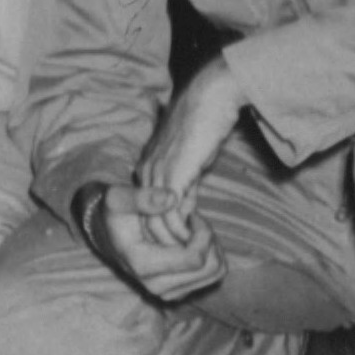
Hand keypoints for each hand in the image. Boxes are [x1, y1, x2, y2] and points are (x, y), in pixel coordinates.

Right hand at [80, 179, 221, 303]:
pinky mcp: (179, 292)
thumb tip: (171, 198)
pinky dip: (209, 257)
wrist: (107, 232)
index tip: (193, 215)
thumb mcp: (118, 198)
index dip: (203, 234)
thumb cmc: (115, 213)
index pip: (195, 258)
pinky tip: (194, 242)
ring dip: (211, 248)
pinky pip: (211, 276)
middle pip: (210, 268)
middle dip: (209, 240)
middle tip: (195, 221)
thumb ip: (141, 197)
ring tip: (194, 231)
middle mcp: (157, 287)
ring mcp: (169, 293)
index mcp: (144, 266)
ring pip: (214, 273)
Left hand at [132, 58, 249, 237]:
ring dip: (176, 242)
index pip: (146, 211)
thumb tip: (186, 211)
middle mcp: (146, 173)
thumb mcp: (192, 161)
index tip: (179, 244)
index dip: (162, 231)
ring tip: (193, 251)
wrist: (209, 98)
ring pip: (156, 224)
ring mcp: (157, 176)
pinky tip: (195, 238)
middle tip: (185, 256)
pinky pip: (170, 217)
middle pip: (146, 222)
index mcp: (148, 168)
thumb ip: (186, 186)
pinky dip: (182, 233)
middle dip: (166, 242)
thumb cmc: (205, 124)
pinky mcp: (172, 177)